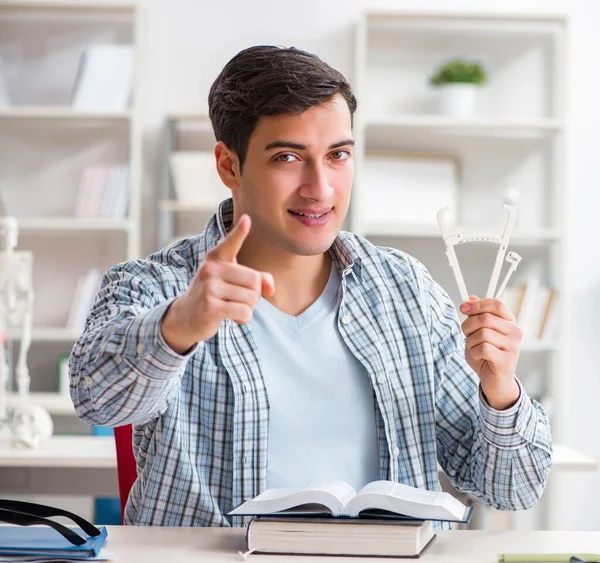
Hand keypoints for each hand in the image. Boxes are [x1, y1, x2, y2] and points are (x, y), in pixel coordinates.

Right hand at [161, 215, 274, 352]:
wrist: (185, 316)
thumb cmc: (214, 295)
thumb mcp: (232, 282)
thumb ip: (257, 280)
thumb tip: (271, 288)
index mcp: (216, 258)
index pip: (230, 243)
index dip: (239, 232)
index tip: (246, 219)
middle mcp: (211, 269)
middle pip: (254, 280)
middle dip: (254, 295)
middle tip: (237, 299)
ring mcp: (209, 288)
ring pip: (251, 298)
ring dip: (248, 308)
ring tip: (232, 307)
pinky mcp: (210, 307)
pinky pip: (244, 312)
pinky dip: (244, 318)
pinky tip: (232, 317)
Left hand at [460, 296, 521, 409]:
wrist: (495, 382)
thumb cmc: (486, 355)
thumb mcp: (478, 332)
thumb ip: (476, 316)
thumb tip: (470, 298)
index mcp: (509, 322)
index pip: (496, 304)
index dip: (477, 304)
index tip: (463, 308)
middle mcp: (515, 332)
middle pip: (485, 318)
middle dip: (468, 326)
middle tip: (466, 336)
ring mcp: (512, 346)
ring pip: (482, 334)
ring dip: (470, 342)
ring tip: (474, 349)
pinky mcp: (506, 360)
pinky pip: (483, 348)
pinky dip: (474, 352)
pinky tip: (479, 357)